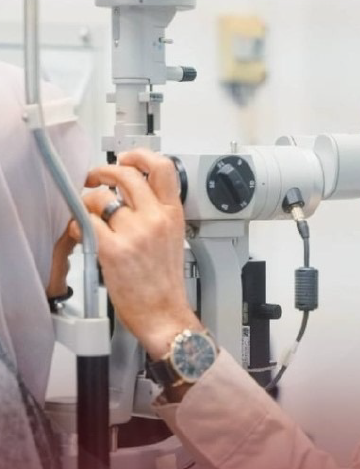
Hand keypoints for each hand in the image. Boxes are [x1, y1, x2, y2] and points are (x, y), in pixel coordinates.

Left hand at [69, 149, 202, 359]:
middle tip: (95, 177)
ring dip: (88, 202)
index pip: (162, 168)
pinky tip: (81, 232)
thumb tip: (131, 194)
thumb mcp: (173, 238)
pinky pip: (85, 222)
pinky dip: (77, 224)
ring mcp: (135, 233)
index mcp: (172, 214)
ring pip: (101, 198)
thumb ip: (157, 212)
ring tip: (88, 213)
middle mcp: (156, 219)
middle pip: (126, 175)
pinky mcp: (114, 250)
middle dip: (103, 171)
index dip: (140, 155)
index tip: (127, 157)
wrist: (164, 312)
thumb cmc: (165, 281)